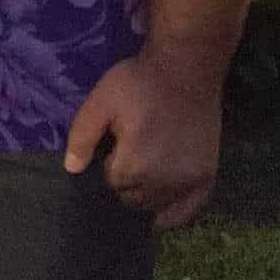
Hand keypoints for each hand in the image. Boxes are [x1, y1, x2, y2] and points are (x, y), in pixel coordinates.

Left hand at [64, 51, 223, 229]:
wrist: (185, 67)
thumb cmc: (139, 82)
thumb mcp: (101, 102)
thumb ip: (82, 137)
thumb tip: (72, 169)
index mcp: (132, 168)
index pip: (111, 182)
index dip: (110, 162)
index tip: (115, 144)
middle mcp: (161, 184)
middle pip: (133, 199)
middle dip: (127, 181)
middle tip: (132, 152)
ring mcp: (187, 183)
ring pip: (156, 205)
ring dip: (148, 194)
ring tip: (148, 167)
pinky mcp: (207, 177)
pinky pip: (187, 211)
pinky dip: (174, 213)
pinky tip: (163, 210)